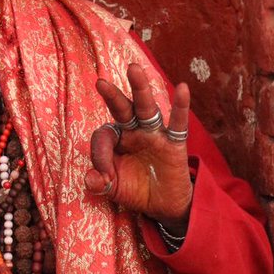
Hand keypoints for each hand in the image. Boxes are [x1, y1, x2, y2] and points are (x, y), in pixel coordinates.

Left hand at [85, 63, 192, 229]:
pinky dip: (180, 106)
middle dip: (112, 96)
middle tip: (100, 82)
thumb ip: (99, 184)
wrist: (163, 204)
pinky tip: (183, 88)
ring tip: (133, 69)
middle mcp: (134, 131)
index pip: (104, 136)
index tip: (103, 176)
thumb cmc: (135, 189)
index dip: (100, 154)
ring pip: (146, 108)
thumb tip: (90, 179)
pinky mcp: (174, 144)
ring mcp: (154, 135)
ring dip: (140, 89)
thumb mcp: (113, 189)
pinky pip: (178, 123)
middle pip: (122, 109)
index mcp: (116, 138)